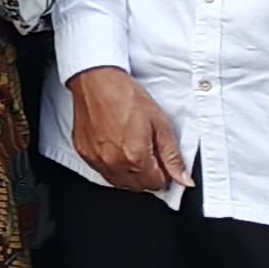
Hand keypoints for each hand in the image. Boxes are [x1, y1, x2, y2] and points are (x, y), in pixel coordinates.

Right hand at [66, 66, 187, 192]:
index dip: (164, 174)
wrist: (97, 81)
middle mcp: (115, 163)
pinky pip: (102, 172)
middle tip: (150, 155)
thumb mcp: (160, 123)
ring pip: (120, 183)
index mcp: (136, 156)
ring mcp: (98, 160)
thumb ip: (172, 156)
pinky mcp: (85, 154)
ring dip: (130, 174)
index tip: (163, 162)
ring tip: (133, 151)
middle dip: (148, 176)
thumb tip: (183, 179)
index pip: (156, 184)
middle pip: (139, 186)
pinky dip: (112, 167)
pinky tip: (117, 149)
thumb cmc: (126, 96)